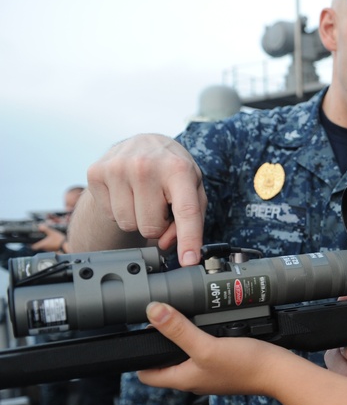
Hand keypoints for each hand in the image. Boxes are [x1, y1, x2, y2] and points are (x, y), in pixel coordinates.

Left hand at [30, 224, 66, 251]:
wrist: (66, 245)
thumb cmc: (58, 240)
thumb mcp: (51, 232)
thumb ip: (45, 229)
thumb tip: (40, 226)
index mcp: (42, 244)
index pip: (33, 247)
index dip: (30, 245)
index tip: (30, 243)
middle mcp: (45, 248)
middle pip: (39, 246)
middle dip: (38, 242)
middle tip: (39, 238)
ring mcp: (49, 249)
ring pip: (44, 247)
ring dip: (44, 243)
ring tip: (46, 239)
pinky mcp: (53, 249)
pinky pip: (49, 247)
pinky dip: (49, 244)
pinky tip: (52, 241)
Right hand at [85, 134, 206, 265]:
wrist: (143, 144)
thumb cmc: (172, 170)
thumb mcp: (192, 189)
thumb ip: (191, 220)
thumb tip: (167, 244)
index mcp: (178, 169)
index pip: (186, 211)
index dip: (189, 239)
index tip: (189, 261)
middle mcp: (146, 165)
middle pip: (151, 227)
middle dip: (157, 224)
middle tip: (159, 205)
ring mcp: (117, 167)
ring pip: (128, 224)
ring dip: (137, 218)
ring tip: (143, 197)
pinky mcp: (96, 172)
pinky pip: (109, 215)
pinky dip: (119, 210)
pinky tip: (127, 192)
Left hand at [138, 302, 291, 395]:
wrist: (279, 372)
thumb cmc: (245, 365)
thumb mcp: (206, 344)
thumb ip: (179, 329)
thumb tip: (152, 311)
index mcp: (183, 379)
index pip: (148, 375)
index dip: (139, 357)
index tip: (140, 335)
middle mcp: (195, 379)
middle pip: (166, 364)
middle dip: (161, 345)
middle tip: (162, 321)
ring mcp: (211, 374)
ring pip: (186, 357)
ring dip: (182, 341)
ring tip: (183, 321)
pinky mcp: (225, 366)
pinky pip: (206, 354)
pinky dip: (203, 341)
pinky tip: (210, 328)